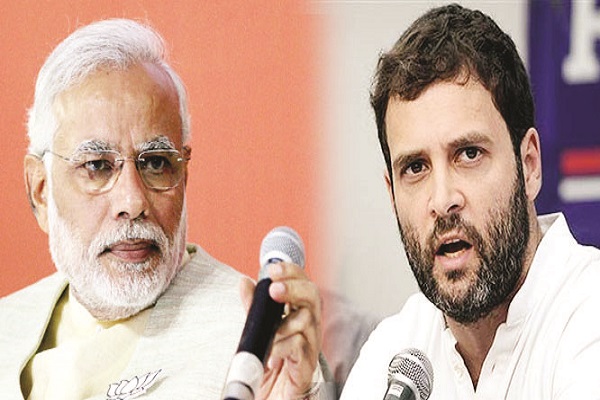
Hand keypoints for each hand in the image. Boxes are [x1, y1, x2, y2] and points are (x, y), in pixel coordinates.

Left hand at [239, 262, 321, 399]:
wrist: (270, 396)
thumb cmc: (270, 361)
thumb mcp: (258, 329)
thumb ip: (254, 307)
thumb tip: (245, 282)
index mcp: (298, 312)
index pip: (302, 283)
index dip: (291, 272)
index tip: (273, 269)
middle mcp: (309, 325)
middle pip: (313, 296)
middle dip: (293, 288)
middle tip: (274, 290)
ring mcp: (311, 344)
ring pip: (307, 320)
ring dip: (284, 324)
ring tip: (270, 335)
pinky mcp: (307, 365)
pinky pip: (300, 347)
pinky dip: (283, 347)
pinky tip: (272, 355)